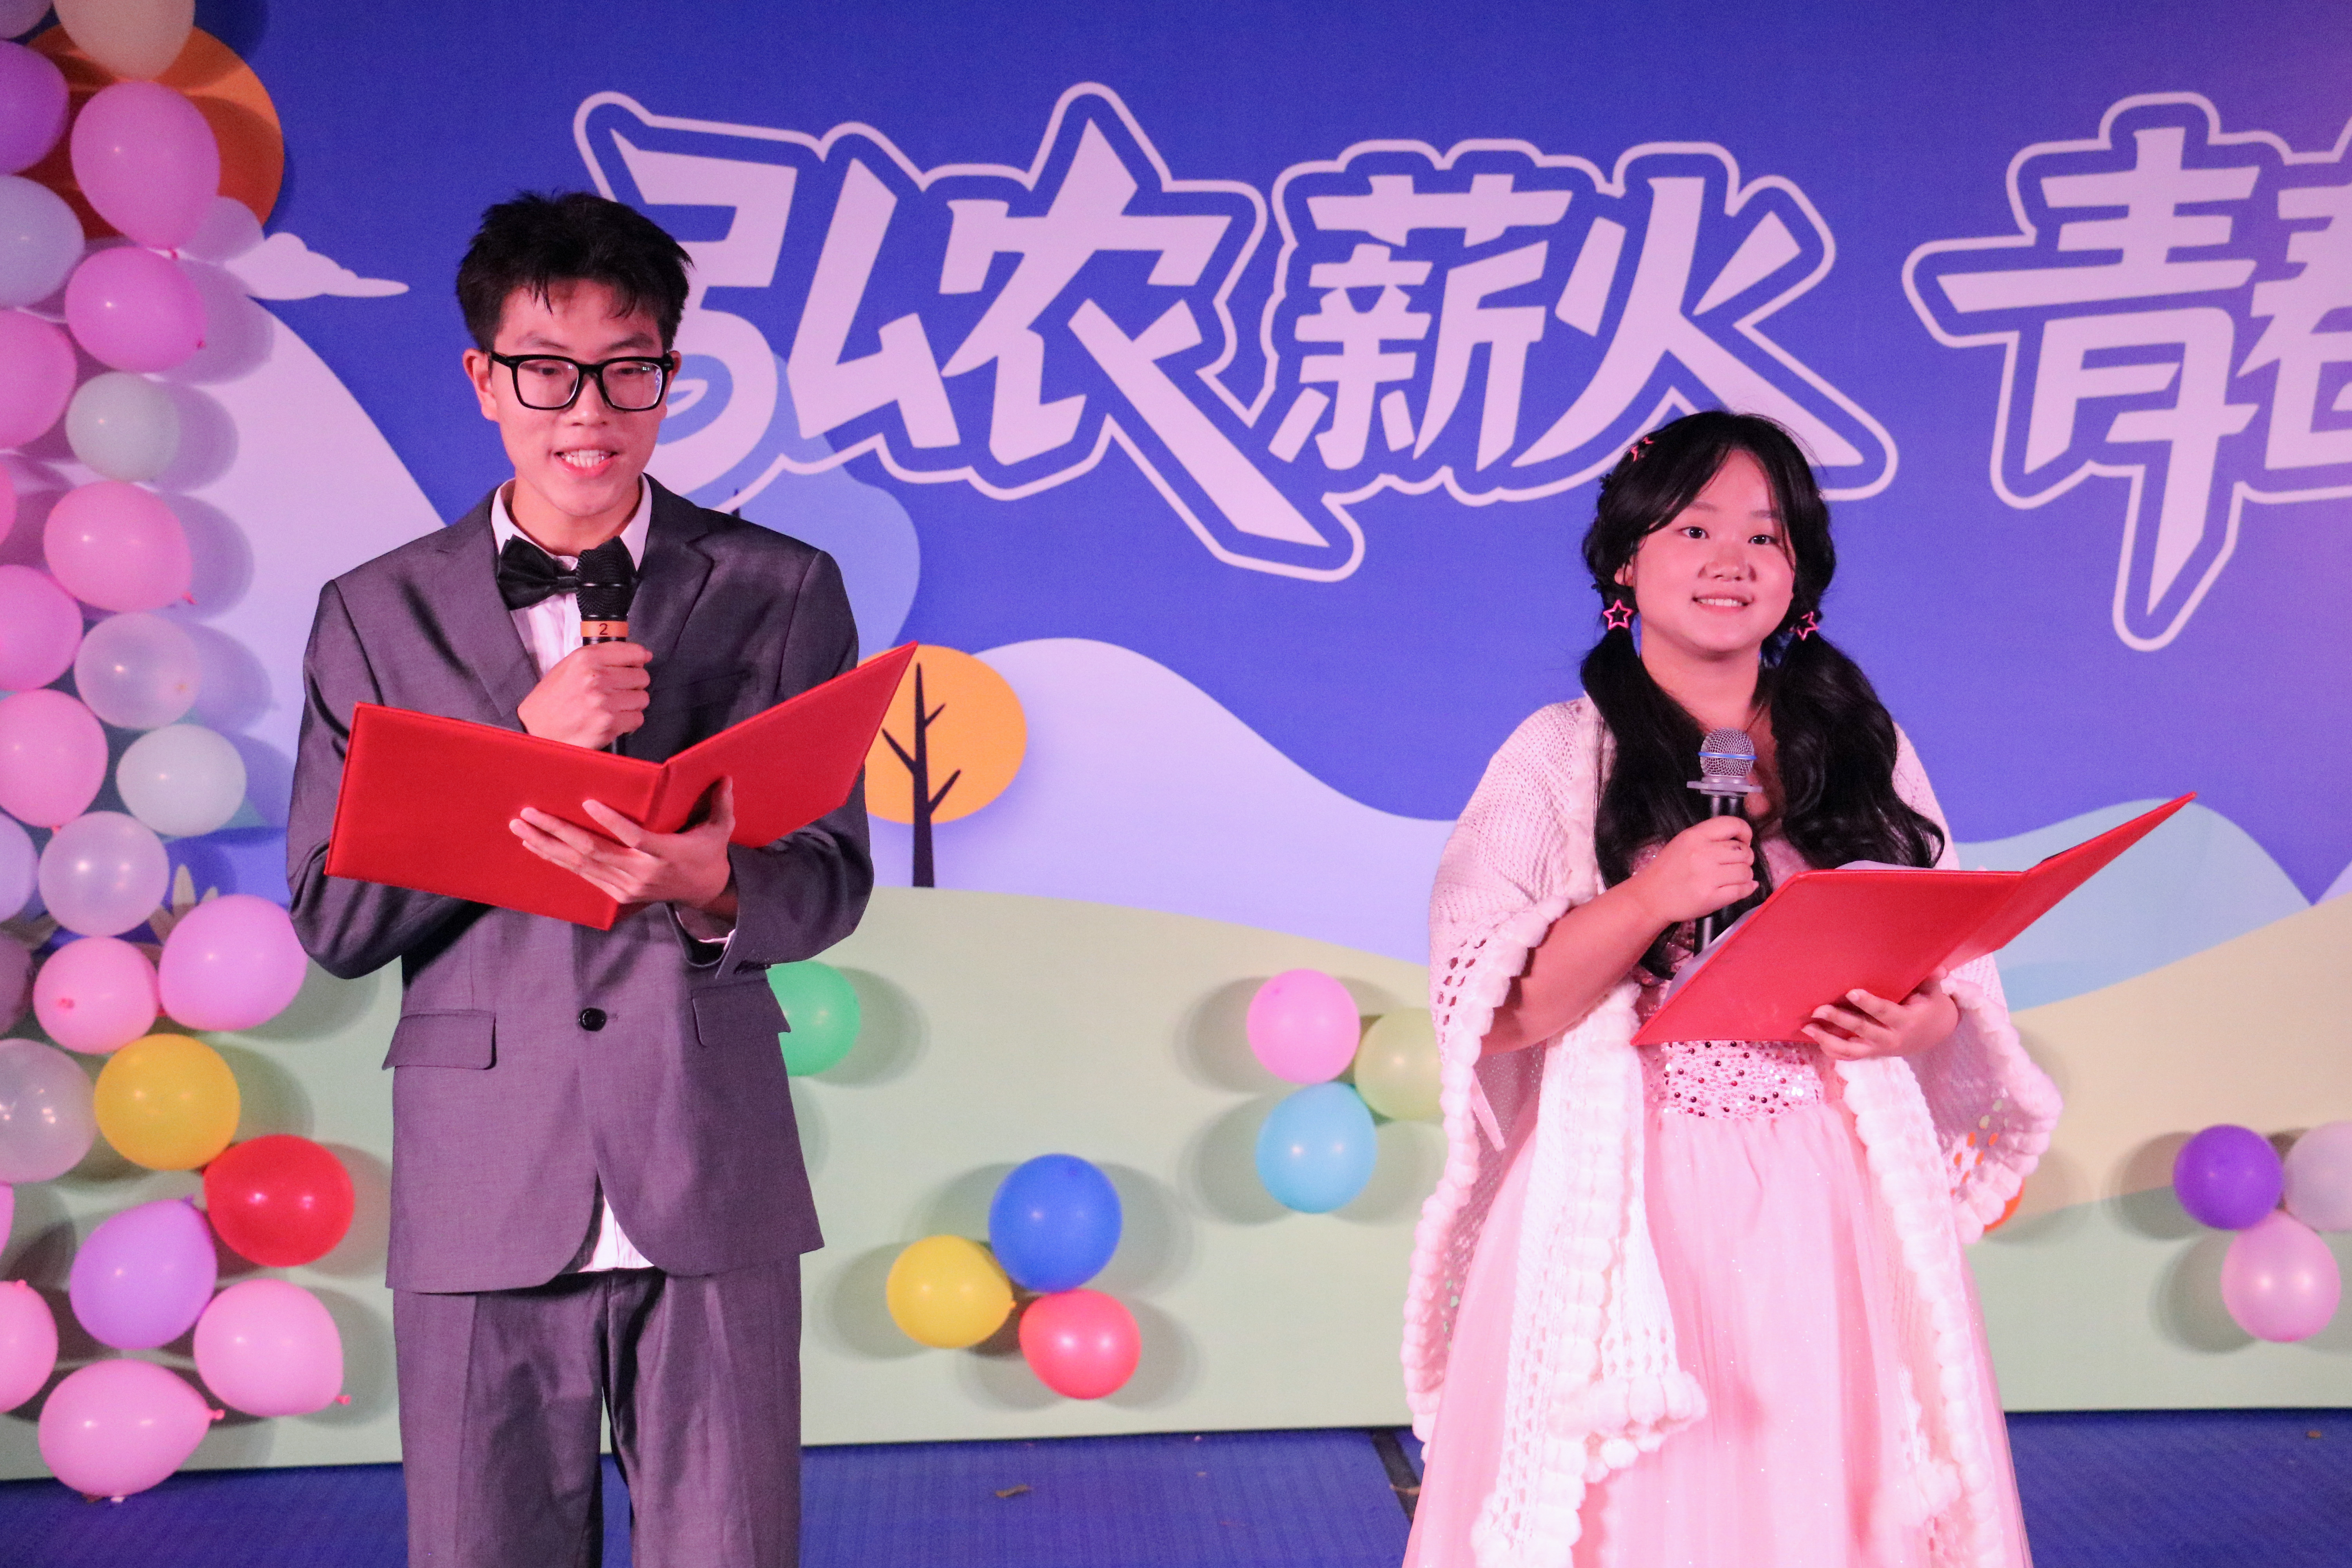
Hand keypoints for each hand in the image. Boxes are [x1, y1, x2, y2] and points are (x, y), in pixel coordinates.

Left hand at [511, 778, 738, 918]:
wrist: (704, 891)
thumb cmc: (709, 852)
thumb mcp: (720, 829)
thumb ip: (720, 804)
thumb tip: (724, 777)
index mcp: (666, 854)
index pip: (634, 838)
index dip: (611, 822)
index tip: (587, 803)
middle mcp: (641, 873)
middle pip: (592, 851)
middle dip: (557, 831)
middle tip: (530, 813)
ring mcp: (626, 886)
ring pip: (579, 864)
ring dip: (547, 845)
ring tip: (521, 827)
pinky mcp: (616, 894)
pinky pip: (581, 874)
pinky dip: (555, 859)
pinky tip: (535, 845)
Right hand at [517, 642, 650, 748]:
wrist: (535, 729)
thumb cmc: (551, 700)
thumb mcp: (569, 666)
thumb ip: (600, 658)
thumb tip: (639, 655)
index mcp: (586, 658)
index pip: (632, 652)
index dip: (638, 659)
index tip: (639, 662)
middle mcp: (596, 677)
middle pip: (641, 676)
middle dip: (633, 684)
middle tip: (619, 690)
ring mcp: (604, 702)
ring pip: (642, 698)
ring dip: (631, 704)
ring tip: (613, 706)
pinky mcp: (609, 724)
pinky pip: (637, 719)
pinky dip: (628, 721)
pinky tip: (613, 720)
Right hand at [1625, 815, 1756, 926]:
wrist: (1649, 897)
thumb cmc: (1667, 870)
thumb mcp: (1682, 843)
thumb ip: (1709, 838)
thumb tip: (1744, 842)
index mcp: (1694, 836)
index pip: (1733, 824)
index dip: (1745, 832)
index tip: (1744, 841)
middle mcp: (1701, 854)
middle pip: (1744, 851)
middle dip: (1746, 858)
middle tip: (1737, 863)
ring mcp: (1706, 877)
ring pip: (1746, 872)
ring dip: (1746, 875)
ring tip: (1735, 877)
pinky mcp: (1710, 898)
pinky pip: (1742, 890)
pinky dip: (1747, 889)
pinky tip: (1742, 888)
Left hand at [1802, 972, 1959, 1059]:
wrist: (1935, 1035)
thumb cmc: (1930, 1007)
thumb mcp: (1934, 994)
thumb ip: (1932, 981)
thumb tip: (1940, 968)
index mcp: (1906, 1021)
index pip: (1884, 1012)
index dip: (1868, 1003)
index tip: (1851, 992)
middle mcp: (1890, 1038)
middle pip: (1861, 1029)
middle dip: (1839, 1019)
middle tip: (1819, 1009)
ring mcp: (1879, 1049)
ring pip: (1850, 1049)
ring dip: (1827, 1039)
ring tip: (1808, 1027)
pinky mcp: (1871, 1053)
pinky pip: (1849, 1056)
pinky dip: (1831, 1050)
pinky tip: (1815, 1039)